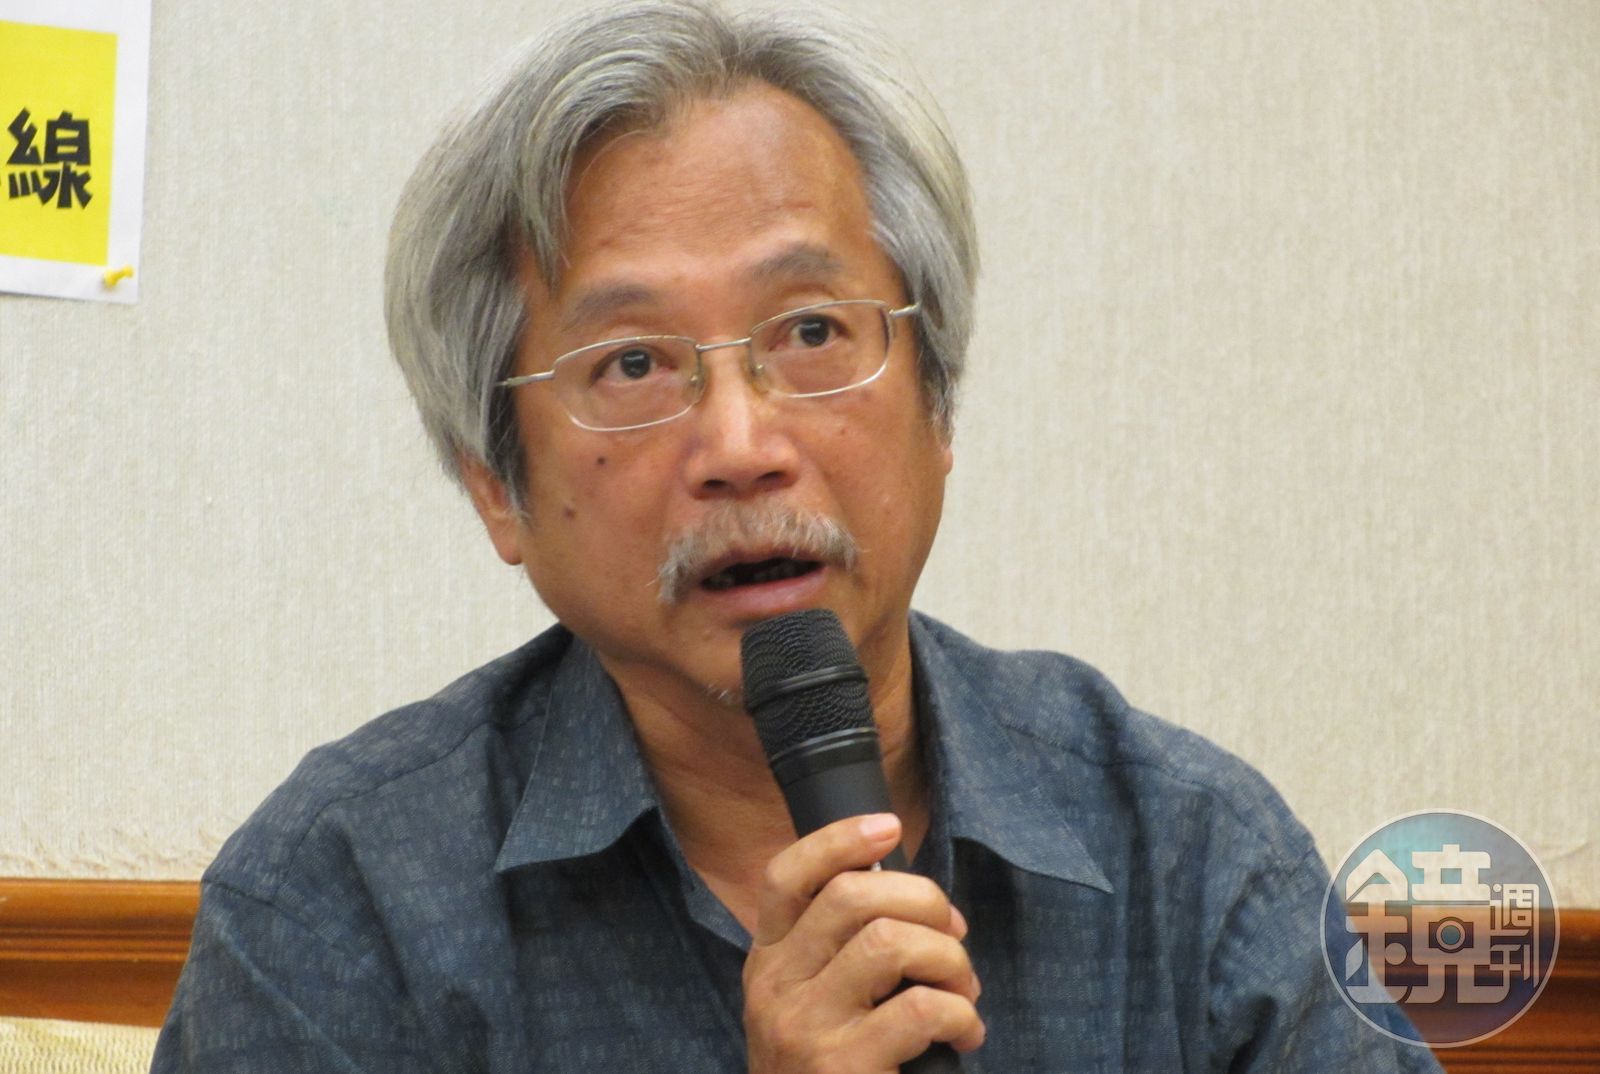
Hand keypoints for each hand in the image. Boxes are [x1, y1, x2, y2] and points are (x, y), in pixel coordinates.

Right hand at [742, 814, 983, 1072]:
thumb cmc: (828, 1071)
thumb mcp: (810, 1005)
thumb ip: (838, 952)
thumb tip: (914, 897)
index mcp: (766, 961)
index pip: (785, 876)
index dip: (838, 840)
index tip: (887, 828)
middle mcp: (774, 987)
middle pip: (853, 897)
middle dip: (926, 901)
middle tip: (955, 935)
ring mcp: (802, 1027)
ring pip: (890, 941)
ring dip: (948, 957)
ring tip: (963, 989)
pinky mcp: (839, 1067)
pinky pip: (919, 1008)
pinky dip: (961, 1013)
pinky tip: (965, 1035)